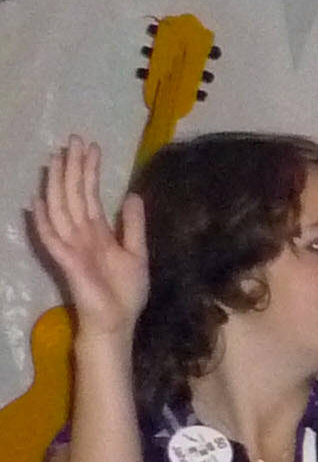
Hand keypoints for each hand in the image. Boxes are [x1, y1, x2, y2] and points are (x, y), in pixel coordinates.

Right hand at [27, 137, 147, 335]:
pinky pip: (51, 239)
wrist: (118, 321)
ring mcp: (72, 246)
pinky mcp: (67, 261)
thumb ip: (132, 225)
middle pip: (74, 195)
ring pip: (60, 208)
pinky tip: (37, 201)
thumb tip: (132, 195)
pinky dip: (42, 221)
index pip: (90, 194)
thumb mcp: (137, 253)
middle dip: (73, 168)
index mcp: (98, 231)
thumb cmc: (125, 291)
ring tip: (56, 159)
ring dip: (57, 184)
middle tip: (74, 140)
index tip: (91, 147)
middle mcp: (81, 234)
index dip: (90, 171)